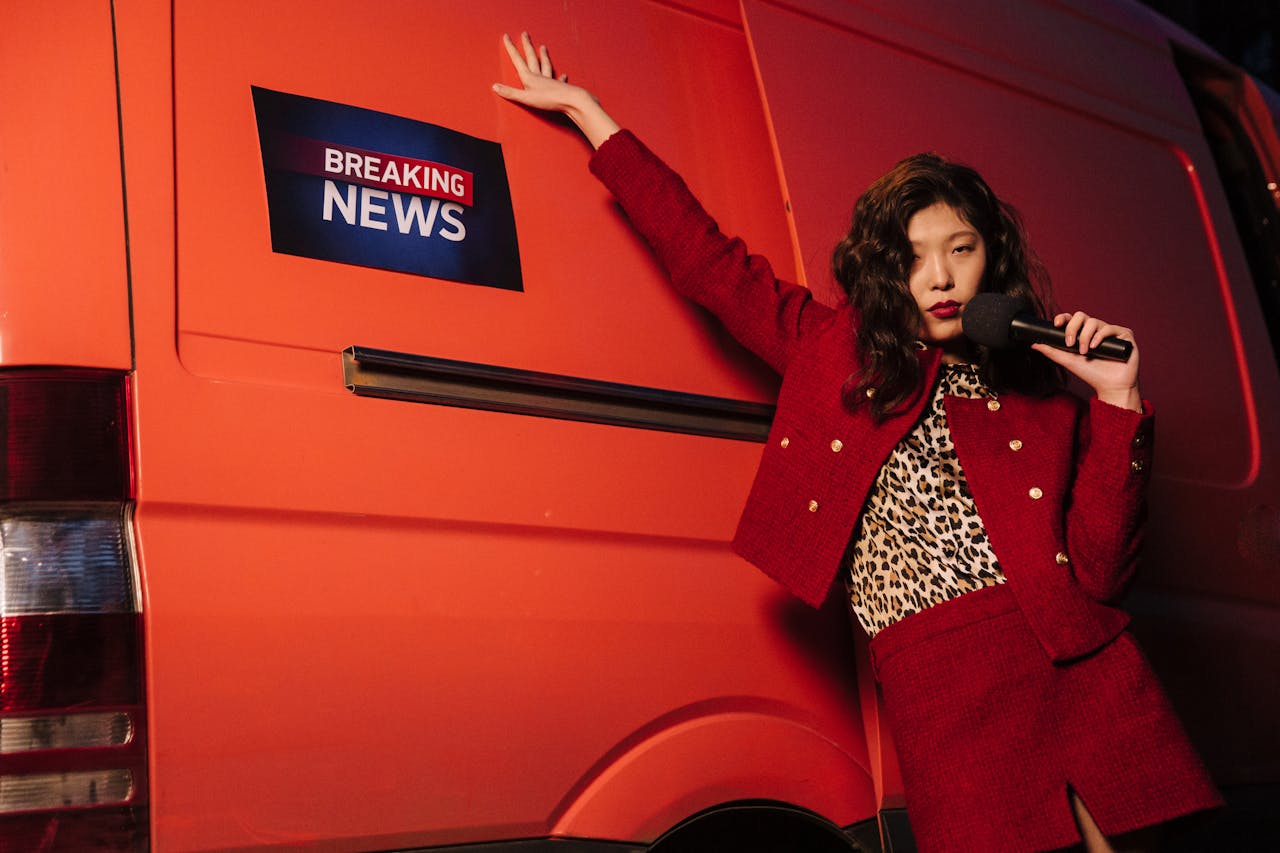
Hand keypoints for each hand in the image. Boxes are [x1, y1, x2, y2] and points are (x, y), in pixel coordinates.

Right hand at [492, 32, 620, 148]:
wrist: (570, 101)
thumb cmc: (548, 100)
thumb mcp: (525, 98)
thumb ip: (511, 93)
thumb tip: (495, 86)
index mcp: (529, 77)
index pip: (517, 60)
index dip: (511, 48)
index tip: (507, 36)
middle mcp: (540, 76)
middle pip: (532, 57)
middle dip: (527, 45)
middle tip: (525, 34)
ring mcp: (550, 81)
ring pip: (546, 65)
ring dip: (544, 56)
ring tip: (543, 48)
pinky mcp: (559, 87)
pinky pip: (558, 80)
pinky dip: (560, 77)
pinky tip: (563, 75)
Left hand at [1032, 311, 1142, 410]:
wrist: (1111, 386)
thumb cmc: (1091, 374)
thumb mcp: (1068, 361)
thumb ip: (1052, 351)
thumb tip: (1034, 343)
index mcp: (1083, 333)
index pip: (1072, 319)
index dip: (1064, 317)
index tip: (1056, 324)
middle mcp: (1096, 330)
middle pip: (1082, 316)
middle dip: (1073, 328)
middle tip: (1070, 344)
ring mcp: (1110, 332)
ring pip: (1094, 322)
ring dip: (1085, 336)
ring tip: (1084, 352)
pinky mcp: (1124, 335)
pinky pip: (1110, 328)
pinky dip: (1100, 336)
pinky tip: (1094, 347)